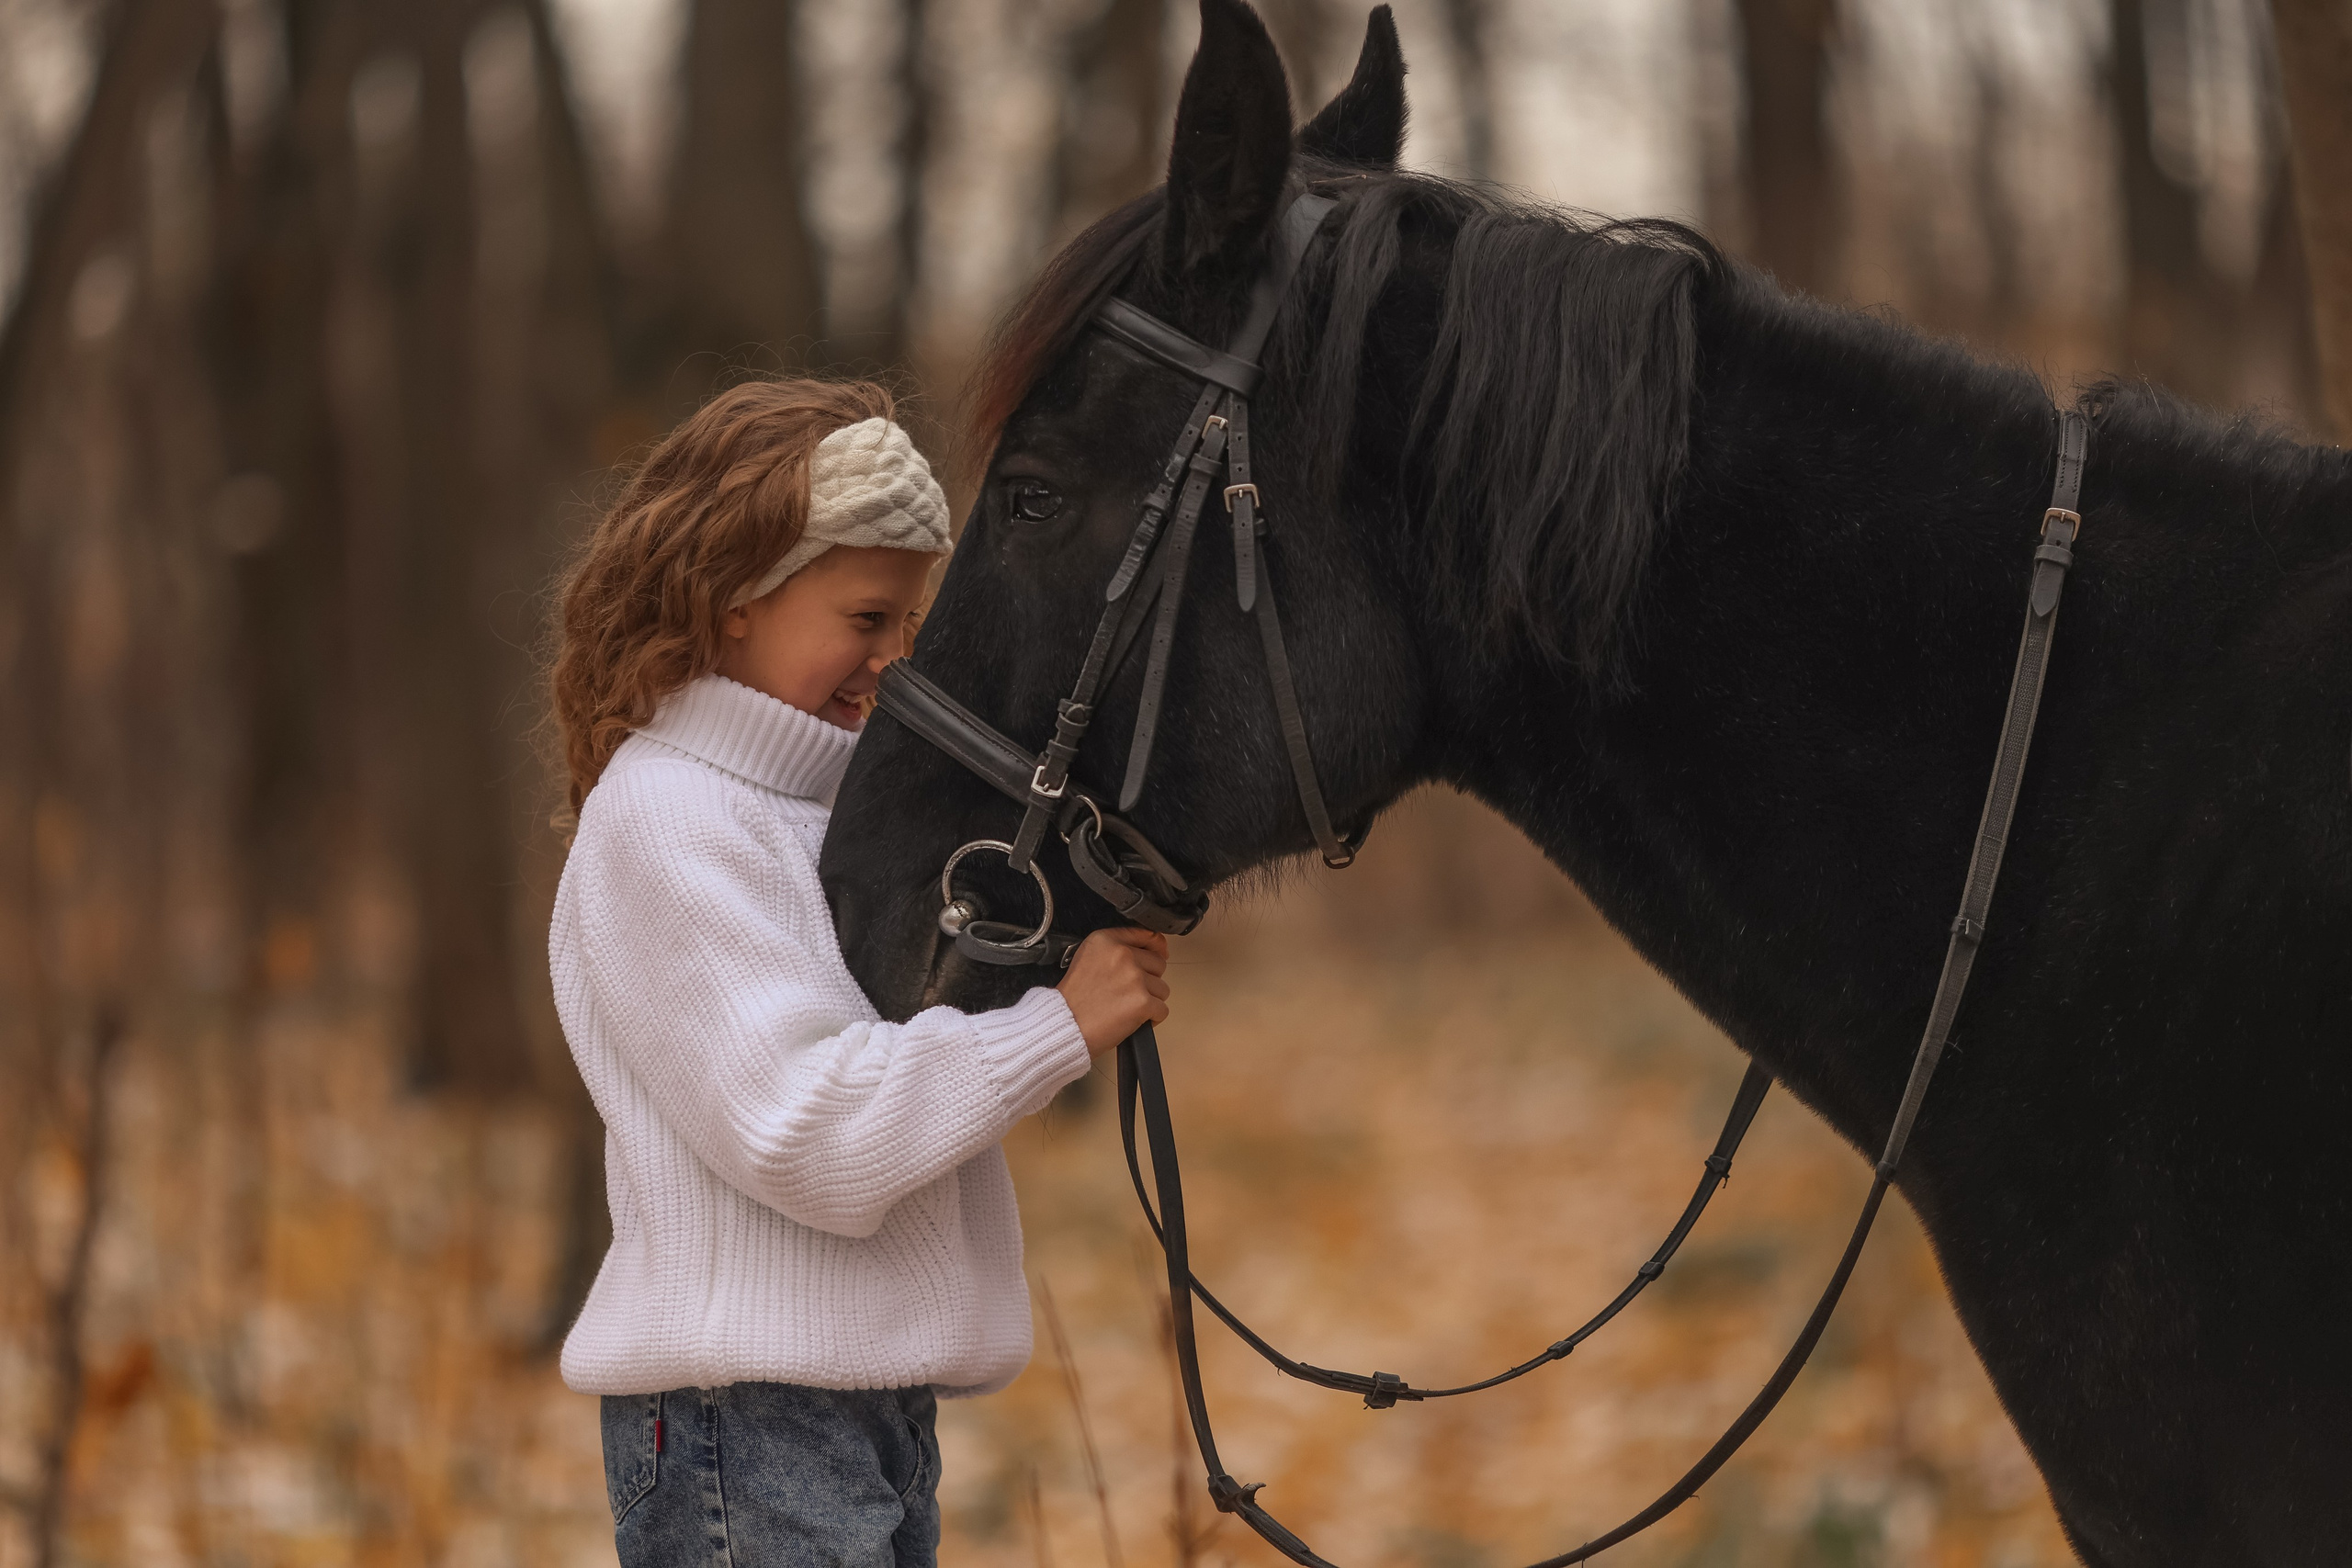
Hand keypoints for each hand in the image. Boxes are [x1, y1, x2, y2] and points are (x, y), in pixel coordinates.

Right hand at [1057, 928, 1170, 1055]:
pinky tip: (1134, 1020)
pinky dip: (1152, 1018)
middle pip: (1158, 964)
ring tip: (1127, 1007)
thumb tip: (1154, 949)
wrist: (1065, 1026)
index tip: (1157, 956)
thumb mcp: (1087, 958)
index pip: (1147, 936)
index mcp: (1106, 941)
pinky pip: (1162, 1009)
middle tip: (1129, 992)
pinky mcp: (1142, 1002)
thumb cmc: (1073, 999)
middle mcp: (1122, 955)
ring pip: (1162, 988)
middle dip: (1149, 979)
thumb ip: (1115, 950)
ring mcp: (1134, 978)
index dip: (1156, 949)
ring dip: (1150, 1000)